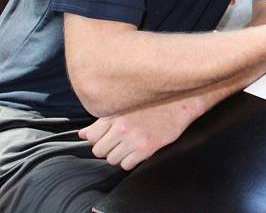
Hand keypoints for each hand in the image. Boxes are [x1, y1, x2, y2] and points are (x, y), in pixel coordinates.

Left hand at [78, 99, 195, 169]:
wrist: (181, 102)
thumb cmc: (154, 103)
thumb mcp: (126, 107)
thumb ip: (103, 121)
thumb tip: (82, 134)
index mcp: (115, 114)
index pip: (91, 137)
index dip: (99, 138)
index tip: (108, 136)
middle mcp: (121, 127)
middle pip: (99, 151)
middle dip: (108, 148)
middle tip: (120, 142)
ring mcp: (133, 138)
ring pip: (111, 160)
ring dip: (119, 156)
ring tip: (130, 146)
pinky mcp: (146, 148)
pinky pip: (126, 165)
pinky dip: (130, 161)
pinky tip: (138, 151)